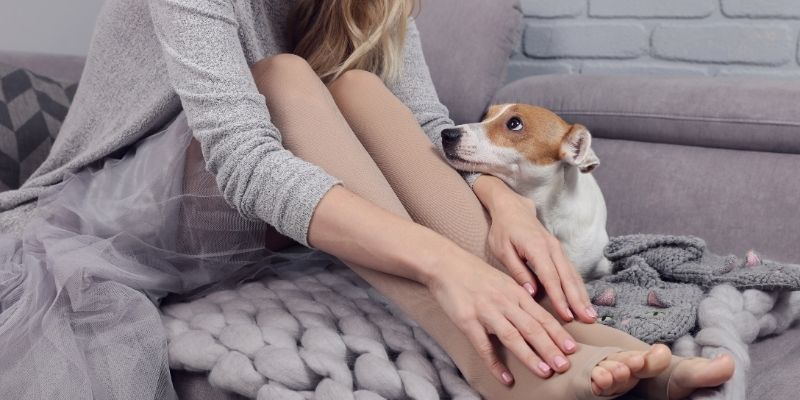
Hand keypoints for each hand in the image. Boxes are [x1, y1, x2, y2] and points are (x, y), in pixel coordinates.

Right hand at [426, 244, 578, 384]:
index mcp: (516, 293)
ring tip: (544, 372)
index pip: (542, 315)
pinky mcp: (467, 321)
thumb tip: (539, 317)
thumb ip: (520, 299)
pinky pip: (483, 346)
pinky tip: (506, 378)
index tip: (572, 348)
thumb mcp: (504, 282)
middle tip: (564, 365)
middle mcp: (504, 302)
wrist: (446, 264)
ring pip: (512, 336)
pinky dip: (495, 364)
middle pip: (532, 327)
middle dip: (550, 348)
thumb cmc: (476, 275)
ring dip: (530, 356)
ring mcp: (486, 312)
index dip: (558, 333)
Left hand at [473, 175, 596, 322]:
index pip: (550, 277)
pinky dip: (579, 287)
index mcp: (536, 248)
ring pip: (573, 275)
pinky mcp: (559, 252)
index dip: (559, 298)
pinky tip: (584, 302)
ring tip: (591, 316)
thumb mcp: (503, 250)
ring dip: (583, 296)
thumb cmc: (503, 231)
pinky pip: (571, 271)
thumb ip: (518, 271)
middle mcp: (552, 248)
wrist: (512, 208)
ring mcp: (558, 249)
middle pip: (568, 278)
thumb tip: (531, 293)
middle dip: (578, 301)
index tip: (566, 315)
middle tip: (588, 320)